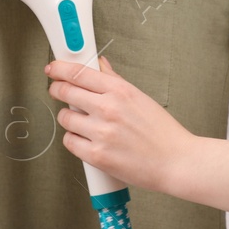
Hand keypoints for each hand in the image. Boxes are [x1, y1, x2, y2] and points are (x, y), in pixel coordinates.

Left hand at [47, 55, 192, 194]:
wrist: (176, 162)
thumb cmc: (163, 132)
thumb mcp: (140, 97)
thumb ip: (115, 80)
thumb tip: (100, 66)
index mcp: (120, 91)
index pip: (79, 72)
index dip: (59, 69)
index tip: (52, 69)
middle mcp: (108, 109)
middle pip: (66, 91)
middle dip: (57, 90)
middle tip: (57, 91)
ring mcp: (101, 132)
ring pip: (65, 118)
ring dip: (68, 117)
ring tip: (81, 121)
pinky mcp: (96, 155)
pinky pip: (69, 142)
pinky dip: (74, 140)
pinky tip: (86, 139)